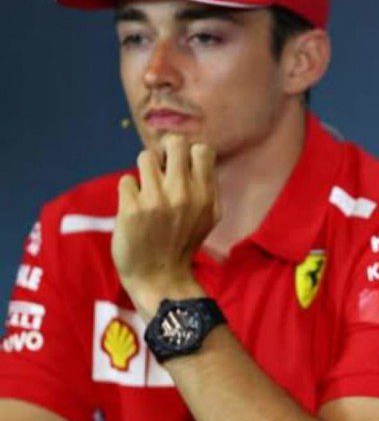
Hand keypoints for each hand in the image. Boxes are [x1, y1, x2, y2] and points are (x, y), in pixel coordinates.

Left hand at [112, 134, 217, 316]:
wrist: (159, 277)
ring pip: (146, 157)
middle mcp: (184, 193)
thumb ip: (206, 186)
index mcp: (205, 194)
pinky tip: (134, 208)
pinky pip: (126, 181)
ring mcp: (156, 200)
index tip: (180, 167)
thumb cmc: (183, 243)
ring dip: (144, 171)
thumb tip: (195, 156)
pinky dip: (129, 192)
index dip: (188, 153)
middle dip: (165, 152)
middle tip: (160, 170)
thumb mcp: (208, 215)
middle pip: (174, 143)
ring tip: (145, 189)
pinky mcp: (131, 209)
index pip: (202, 149)